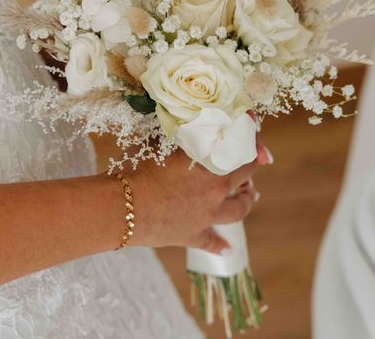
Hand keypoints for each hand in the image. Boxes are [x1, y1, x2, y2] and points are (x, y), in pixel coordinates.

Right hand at [128, 140, 271, 253]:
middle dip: (249, 169)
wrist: (123, 205)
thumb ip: (177, 134)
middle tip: (250, 165)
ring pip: (239, 209)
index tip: (250, 138)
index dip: (249, 141)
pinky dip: (220, 245)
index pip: (240, 146)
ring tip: (251, 195)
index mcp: (211, 160)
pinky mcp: (194, 235)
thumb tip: (184, 123)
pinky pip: (213, 242)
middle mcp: (216, 187)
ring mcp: (208, 214)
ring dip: (247, 200)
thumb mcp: (158, 142)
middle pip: (244, 175)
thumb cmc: (137, 168)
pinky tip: (227, 249)